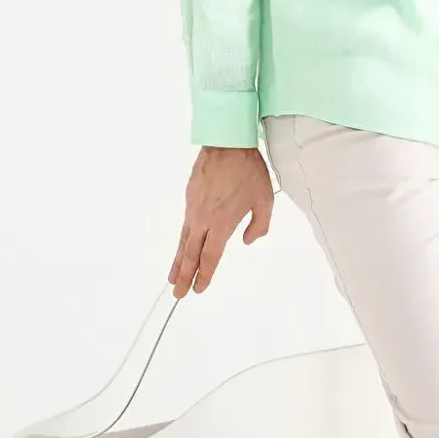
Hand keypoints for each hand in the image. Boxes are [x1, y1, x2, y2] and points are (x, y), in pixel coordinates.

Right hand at [168, 146, 274, 297]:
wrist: (227, 143)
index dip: (204, 275)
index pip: (210, 257)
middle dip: (184, 276)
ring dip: (178, 261)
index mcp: (221, 223)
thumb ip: (259, 226)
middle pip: (191, 254)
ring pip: (184, 240)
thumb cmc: (248, 170)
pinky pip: (185, 224)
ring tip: (173, 278)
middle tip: (178, 294)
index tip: (198, 289)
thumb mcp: (265, 200)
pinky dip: (181, 240)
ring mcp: (193, 208)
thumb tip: (247, 240)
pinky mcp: (189, 197)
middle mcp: (203, 219)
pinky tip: (183, 246)